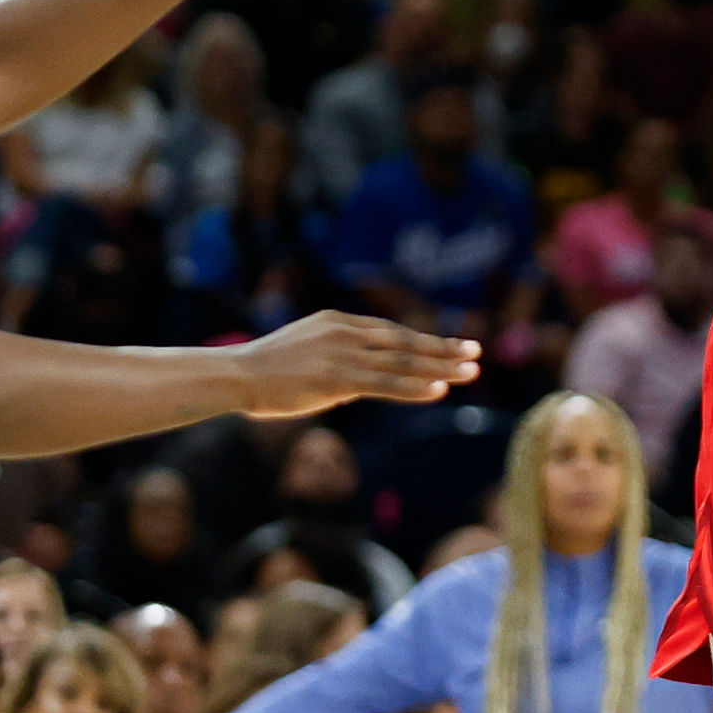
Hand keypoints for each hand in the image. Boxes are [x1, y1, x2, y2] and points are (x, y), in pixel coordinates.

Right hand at [231, 309, 481, 416]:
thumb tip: (358, 388)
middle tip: (477, 353)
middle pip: (405, 341)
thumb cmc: (264, 373)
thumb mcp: (307, 358)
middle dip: (443, 348)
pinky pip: (385, 383)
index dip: (424, 340)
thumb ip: (337, 369)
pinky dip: (414, 387)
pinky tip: (439, 389)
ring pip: (402, 361)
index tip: (452, 346)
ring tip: (471, 372)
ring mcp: (343, 353)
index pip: (391, 332)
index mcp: (338, 322)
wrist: (235, 374)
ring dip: (440, 366)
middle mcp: (345, 332)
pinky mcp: (338, 377)